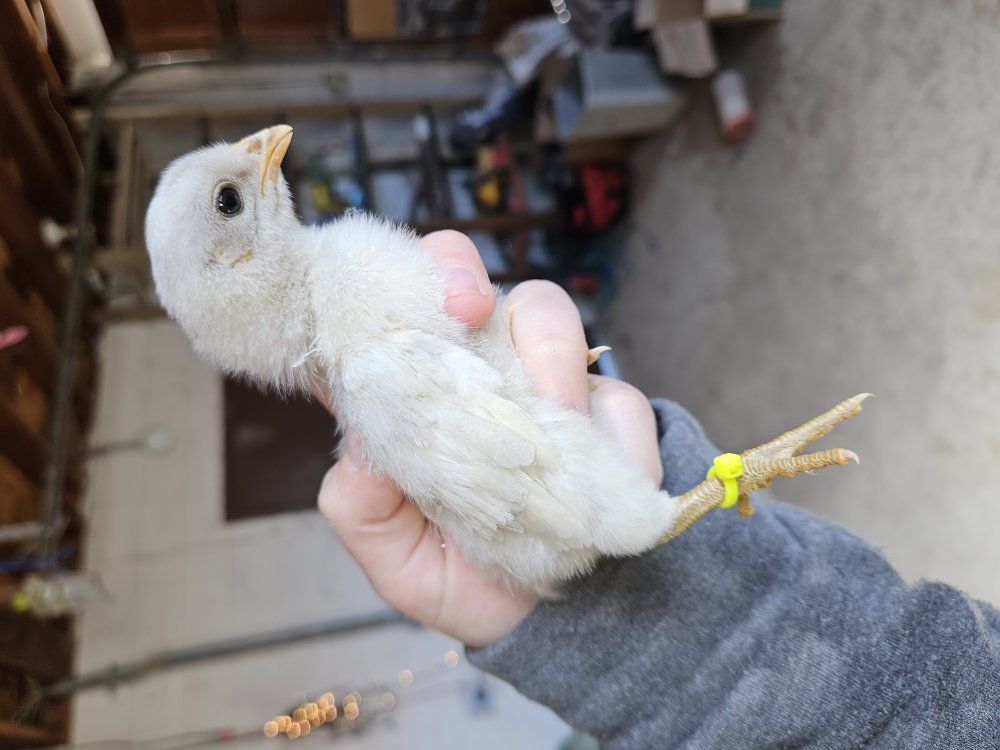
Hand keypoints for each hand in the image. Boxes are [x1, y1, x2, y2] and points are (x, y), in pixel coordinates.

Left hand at [316, 230, 663, 646]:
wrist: (547, 624)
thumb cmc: (460, 577)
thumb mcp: (395, 558)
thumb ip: (362, 506)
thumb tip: (361, 446)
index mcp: (418, 397)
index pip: (393, 314)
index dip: (392, 287)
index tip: (403, 303)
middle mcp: (479, 373)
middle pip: (472, 286)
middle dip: (467, 281)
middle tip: (469, 312)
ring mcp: (546, 385)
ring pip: (549, 317)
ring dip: (550, 359)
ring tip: (551, 416)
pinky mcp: (610, 416)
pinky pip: (620, 398)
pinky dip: (614, 435)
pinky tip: (600, 481)